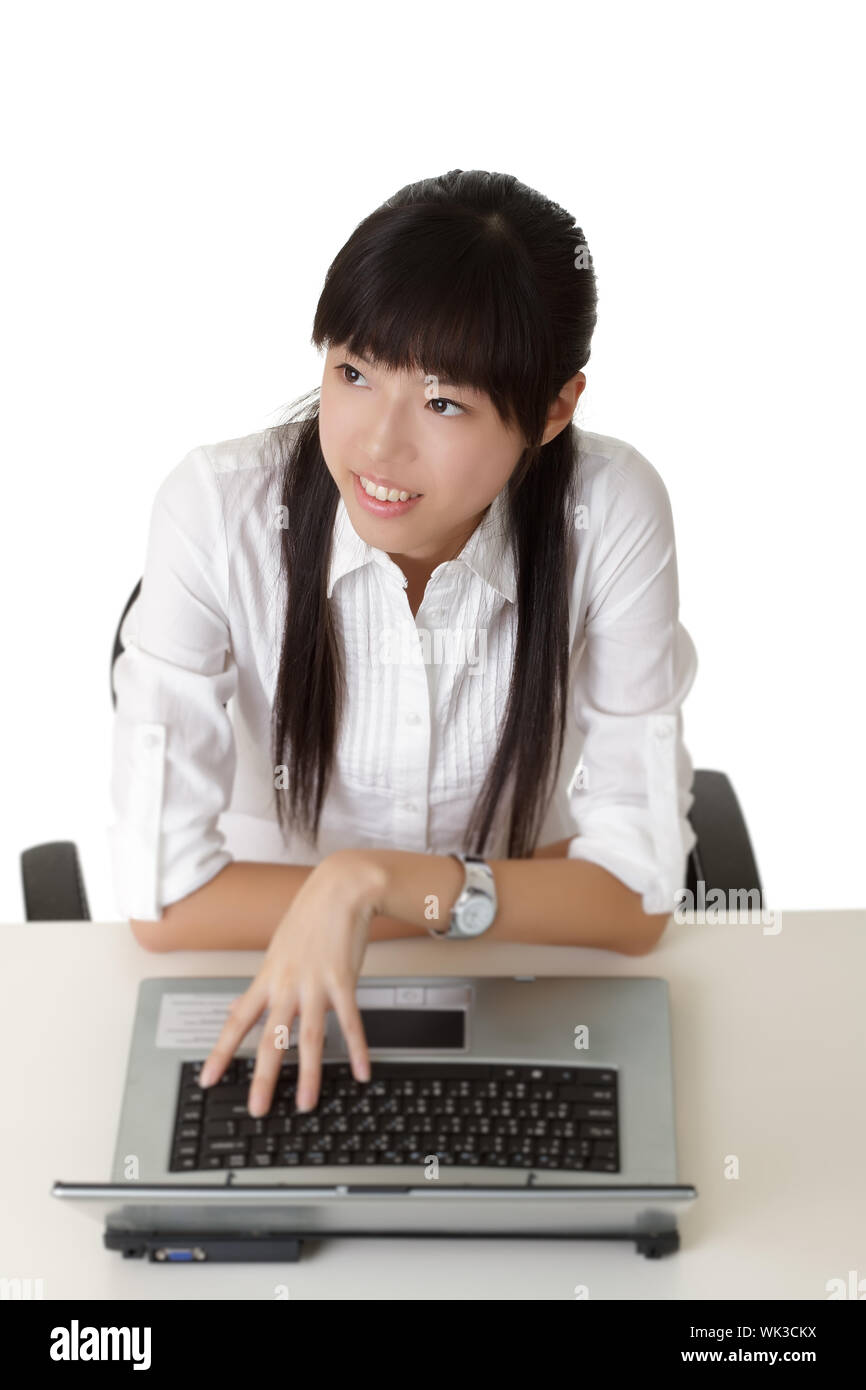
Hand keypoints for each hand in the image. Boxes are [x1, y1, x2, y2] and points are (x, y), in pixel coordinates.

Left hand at [197, 850, 386, 1115]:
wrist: (339, 890)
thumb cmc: (310, 918)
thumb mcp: (278, 952)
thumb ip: (265, 985)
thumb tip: (243, 1009)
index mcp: (268, 978)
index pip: (237, 1022)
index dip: (220, 1052)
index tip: (206, 1078)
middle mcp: (287, 985)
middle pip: (271, 1038)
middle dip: (263, 1077)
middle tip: (257, 1108)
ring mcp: (316, 984)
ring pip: (309, 1037)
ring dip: (310, 1074)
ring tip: (307, 1102)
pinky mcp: (343, 981)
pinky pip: (350, 1022)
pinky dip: (357, 1048)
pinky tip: (361, 1070)